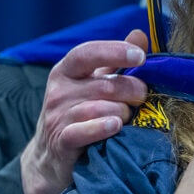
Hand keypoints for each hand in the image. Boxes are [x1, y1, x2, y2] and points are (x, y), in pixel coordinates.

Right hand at [21, 29, 149, 193]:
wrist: (50, 159)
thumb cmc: (79, 114)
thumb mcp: (93, 83)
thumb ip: (116, 61)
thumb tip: (140, 34)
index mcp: (66, 71)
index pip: (88, 53)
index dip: (115, 52)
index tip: (141, 56)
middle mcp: (58, 91)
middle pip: (104, 85)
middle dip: (132, 90)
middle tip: (143, 98)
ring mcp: (57, 117)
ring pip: (99, 108)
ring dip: (122, 114)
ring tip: (127, 119)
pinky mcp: (60, 142)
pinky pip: (83, 130)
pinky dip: (101, 128)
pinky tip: (114, 127)